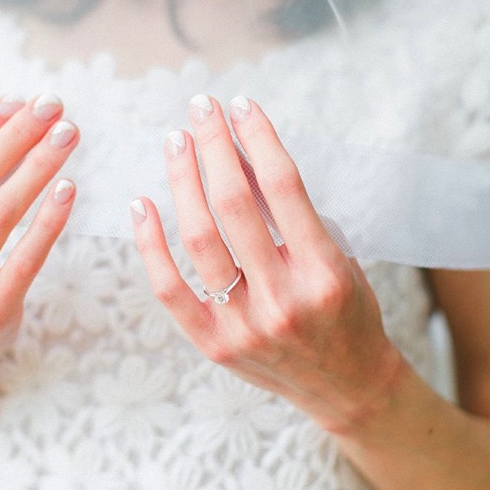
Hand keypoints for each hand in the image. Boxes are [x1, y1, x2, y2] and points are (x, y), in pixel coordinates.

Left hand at [130, 95, 396, 435]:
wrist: (346, 384)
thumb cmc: (346, 308)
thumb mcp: (336, 254)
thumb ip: (290, 211)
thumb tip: (240, 151)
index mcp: (325, 272)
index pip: (285, 188)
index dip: (258, 138)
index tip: (240, 105)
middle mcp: (284, 299)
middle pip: (235, 206)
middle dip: (214, 147)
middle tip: (200, 109)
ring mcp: (245, 326)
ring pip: (198, 240)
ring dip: (182, 181)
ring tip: (176, 143)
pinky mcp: (214, 346)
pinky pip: (170, 288)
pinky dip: (150, 244)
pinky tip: (142, 204)